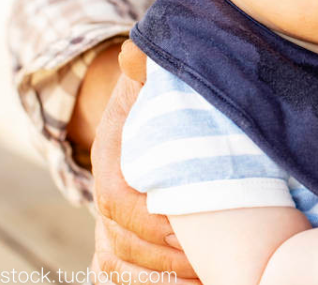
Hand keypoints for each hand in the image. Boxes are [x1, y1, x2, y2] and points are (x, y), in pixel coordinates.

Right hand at [90, 40, 199, 284]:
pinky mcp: (119, 240)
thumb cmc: (161, 90)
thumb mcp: (157, 71)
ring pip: (118, 265)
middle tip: (214, 265)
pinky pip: (118, 274)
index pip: (119, 200)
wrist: (142, 106)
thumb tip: (136, 54)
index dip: (153, 222)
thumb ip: (148, 65)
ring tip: (208, 280)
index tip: (192, 231)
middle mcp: (102, 193)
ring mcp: (107, 222)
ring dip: (161, 281)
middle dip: (167, 261)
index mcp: (112, 154)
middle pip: (121, 243)